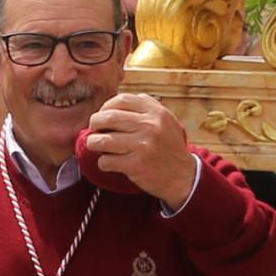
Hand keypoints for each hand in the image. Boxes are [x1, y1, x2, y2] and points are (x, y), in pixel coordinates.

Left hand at [81, 91, 197, 205]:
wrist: (183, 176)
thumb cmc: (169, 147)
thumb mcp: (166, 120)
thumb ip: (145, 107)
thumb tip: (115, 104)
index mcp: (156, 112)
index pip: (122, 100)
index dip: (106, 106)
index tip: (103, 115)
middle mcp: (150, 126)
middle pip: (108, 117)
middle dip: (95, 123)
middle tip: (93, 129)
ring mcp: (142, 146)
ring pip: (103, 140)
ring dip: (93, 142)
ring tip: (95, 145)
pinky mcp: (135, 165)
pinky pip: (106, 160)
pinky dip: (102, 162)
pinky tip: (109, 162)